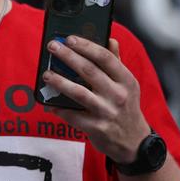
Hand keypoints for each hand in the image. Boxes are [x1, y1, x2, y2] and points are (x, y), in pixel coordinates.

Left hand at [41, 37, 148, 162]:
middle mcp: (119, 95)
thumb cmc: (126, 107)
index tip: (69, 38)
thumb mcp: (128, 85)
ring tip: (46, 74)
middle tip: (52, 47)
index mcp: (127, 81)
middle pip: (89, 71)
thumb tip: (110, 39)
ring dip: (60, 82)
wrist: (133, 142)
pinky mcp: (97, 128)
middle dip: (68, 57)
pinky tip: (48, 103)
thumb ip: (116, 63)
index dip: (87, 46)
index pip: (106, 58)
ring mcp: (107, 112)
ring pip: (79, 93)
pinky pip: (73, 116)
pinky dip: (59, 109)